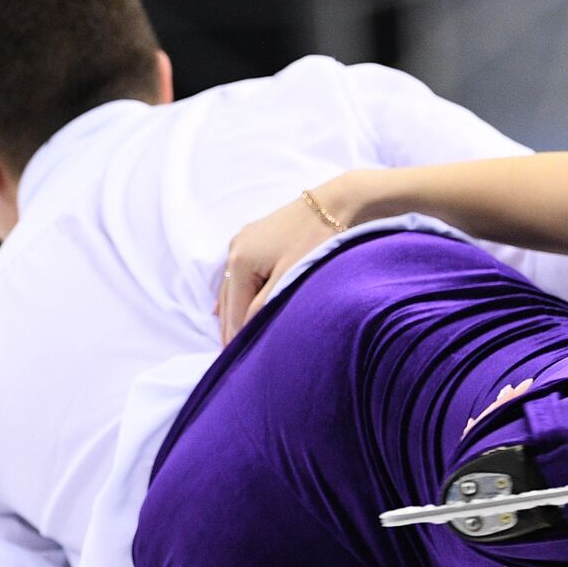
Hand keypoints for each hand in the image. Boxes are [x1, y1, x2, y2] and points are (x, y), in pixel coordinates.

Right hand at [216, 174, 362, 344]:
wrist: (339, 202)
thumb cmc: (318, 241)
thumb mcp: (291, 278)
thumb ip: (266, 305)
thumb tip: (246, 329)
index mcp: (240, 261)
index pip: (235, 312)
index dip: (236, 340)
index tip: (238, 364)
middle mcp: (235, 249)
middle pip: (229, 301)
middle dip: (230, 329)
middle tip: (232, 360)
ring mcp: (244, 240)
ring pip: (233, 287)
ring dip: (233, 313)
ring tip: (232, 341)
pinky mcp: (256, 236)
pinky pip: (240, 274)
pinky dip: (238, 294)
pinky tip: (227, 308)